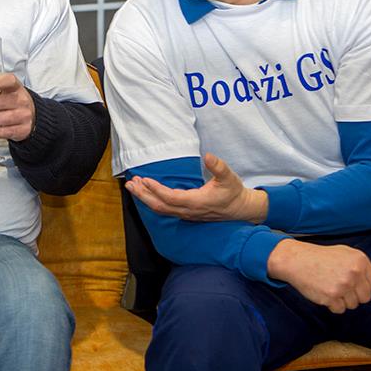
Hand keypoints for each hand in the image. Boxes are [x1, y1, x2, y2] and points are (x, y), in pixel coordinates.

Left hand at [124, 153, 267, 222]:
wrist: (239, 209)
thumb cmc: (233, 192)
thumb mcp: (229, 177)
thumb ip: (218, 166)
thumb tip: (208, 156)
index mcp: (197, 202)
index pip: (171, 198)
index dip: (156, 189)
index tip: (145, 180)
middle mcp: (188, 211)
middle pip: (159, 206)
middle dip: (143, 195)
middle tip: (130, 183)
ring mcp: (186, 214)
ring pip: (160, 209)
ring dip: (145, 198)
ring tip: (133, 186)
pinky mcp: (185, 213)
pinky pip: (164, 210)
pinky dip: (152, 201)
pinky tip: (146, 192)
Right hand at [267, 239, 370, 313]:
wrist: (298, 260)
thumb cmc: (323, 257)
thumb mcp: (346, 256)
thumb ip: (367, 271)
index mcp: (360, 260)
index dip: (361, 284)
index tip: (349, 278)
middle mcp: (354, 273)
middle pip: (365, 298)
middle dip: (354, 294)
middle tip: (339, 283)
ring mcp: (343, 285)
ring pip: (353, 305)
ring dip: (343, 300)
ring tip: (330, 286)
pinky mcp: (331, 297)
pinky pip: (340, 310)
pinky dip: (332, 305)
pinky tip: (324, 292)